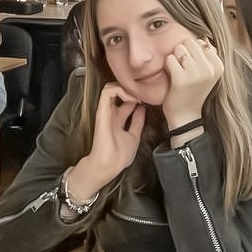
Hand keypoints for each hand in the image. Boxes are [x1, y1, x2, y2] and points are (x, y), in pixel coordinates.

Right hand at [71, 82, 146, 197]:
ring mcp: (107, 111)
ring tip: (137, 95)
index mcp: (119, 119)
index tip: (149, 98)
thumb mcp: (134, 135)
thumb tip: (143, 109)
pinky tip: (131, 98)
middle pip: (120, 92)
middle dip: (132, 89)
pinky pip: (108, 92)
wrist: (109, 164)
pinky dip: (120, 90)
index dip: (138, 97)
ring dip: (125, 87)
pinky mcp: (102, 110)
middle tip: (144, 93)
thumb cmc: (119, 155)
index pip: (127, 101)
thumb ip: (137, 121)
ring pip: (111, 87)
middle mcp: (112, 113)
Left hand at [161, 38, 223, 129]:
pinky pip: (170, 59)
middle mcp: (209, 69)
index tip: (192, 66)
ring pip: (179, 48)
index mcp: (218, 66)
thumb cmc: (193, 91)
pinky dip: (168, 66)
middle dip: (183, 52)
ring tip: (178, 72)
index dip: (192, 52)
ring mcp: (196, 74)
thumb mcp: (207, 73)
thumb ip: (207, 56)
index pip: (202, 42)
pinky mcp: (181, 79)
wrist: (186, 116)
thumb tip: (202, 37)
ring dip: (175, 58)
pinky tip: (172, 76)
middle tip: (183, 68)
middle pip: (190, 42)